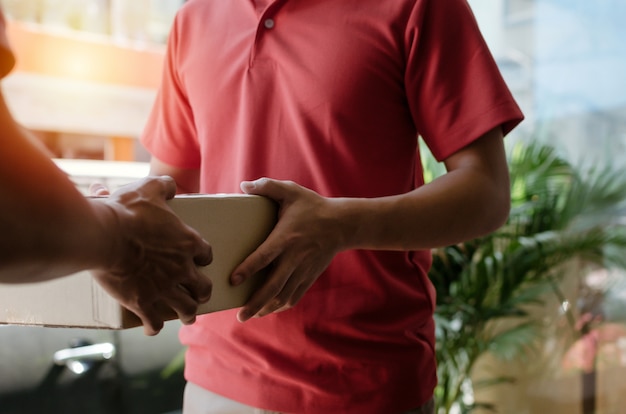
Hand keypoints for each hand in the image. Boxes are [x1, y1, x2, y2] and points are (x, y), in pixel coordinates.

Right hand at [90, 176, 212, 334]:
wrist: (104, 236)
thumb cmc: (127, 212)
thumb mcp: (148, 189)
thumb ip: (164, 186)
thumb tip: (170, 185)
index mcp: (187, 243)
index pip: (206, 255)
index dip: (202, 258)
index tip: (197, 260)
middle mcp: (182, 269)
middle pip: (203, 288)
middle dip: (201, 292)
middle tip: (197, 294)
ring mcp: (165, 288)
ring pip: (187, 310)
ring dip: (187, 314)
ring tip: (186, 316)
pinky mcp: (144, 303)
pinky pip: (156, 323)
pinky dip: (155, 327)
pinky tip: (152, 327)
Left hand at [232, 178, 343, 321]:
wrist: (343, 224)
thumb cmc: (312, 207)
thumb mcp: (291, 191)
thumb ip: (267, 186)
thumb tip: (244, 186)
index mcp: (286, 237)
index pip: (264, 256)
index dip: (248, 269)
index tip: (233, 280)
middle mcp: (294, 257)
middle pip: (273, 286)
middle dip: (255, 303)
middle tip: (239, 316)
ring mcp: (303, 269)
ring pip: (283, 295)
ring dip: (266, 308)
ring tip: (249, 315)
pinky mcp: (310, 276)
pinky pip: (295, 295)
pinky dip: (281, 305)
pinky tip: (270, 309)